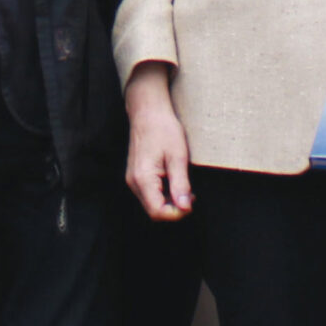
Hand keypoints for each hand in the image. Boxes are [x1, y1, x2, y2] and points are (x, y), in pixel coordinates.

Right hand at [124, 62, 193, 220]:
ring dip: (170, 201)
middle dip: (174, 208)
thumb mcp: (178, 156)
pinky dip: (164, 193)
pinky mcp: (136, 175)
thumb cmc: (163, 129)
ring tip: (185, 188)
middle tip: (191, 195)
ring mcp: (133, 179)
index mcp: (143, 179)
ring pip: (152, 203)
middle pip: (154, 210)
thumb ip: (180, 184)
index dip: (176, 214)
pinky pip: (150, 193)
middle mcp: (134, 182)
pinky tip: (175, 182)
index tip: (192, 203)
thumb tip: (185, 207)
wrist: (148, 111)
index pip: (157, 212)